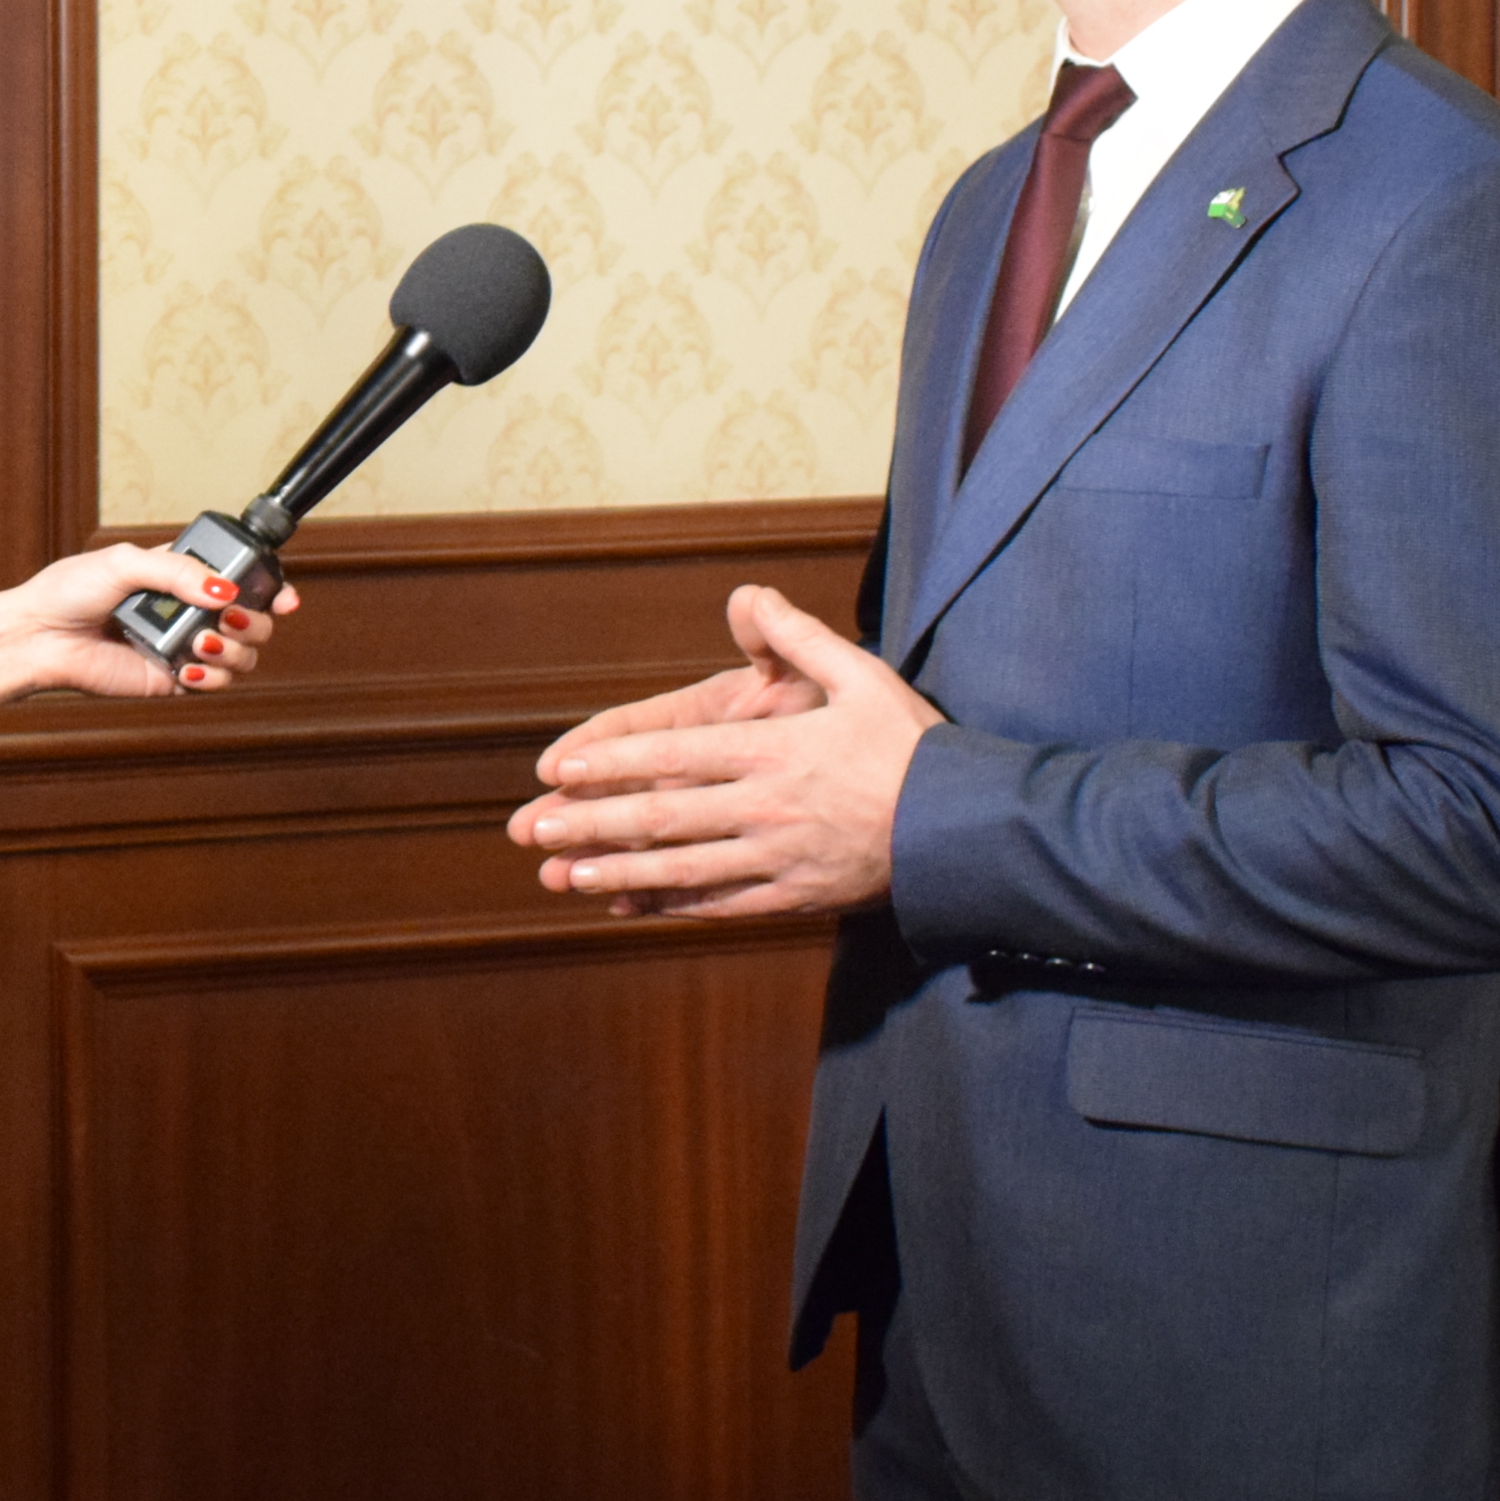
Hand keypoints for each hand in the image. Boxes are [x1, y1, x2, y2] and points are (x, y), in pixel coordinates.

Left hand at [0, 546, 297, 724]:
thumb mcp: (126, 561)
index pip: (243, 579)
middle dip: (255, 620)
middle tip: (230, 615)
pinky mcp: (171, 679)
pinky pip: (214, 683)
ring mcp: (184, 646)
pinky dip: (211, 677)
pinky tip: (187, 667)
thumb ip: (178, 570)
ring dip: (234, 649)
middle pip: (255, 619)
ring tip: (201, 641)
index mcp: (184, 574)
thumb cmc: (71, 591)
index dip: (272, 588)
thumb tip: (223, 589)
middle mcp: (190, 610)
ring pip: (243, 654)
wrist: (39, 636)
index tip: (285, 597)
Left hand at [506, 587, 943, 917]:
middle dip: (590, 822)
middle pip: (661, 818)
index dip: (610, 763)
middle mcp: (764, 808)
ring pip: (680, 869)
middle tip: (532, 829)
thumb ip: (797, 636)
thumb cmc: (913, 747)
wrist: (967, 830)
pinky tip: (629, 906)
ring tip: (562, 874)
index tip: (557, 769)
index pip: (673, 755)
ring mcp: (776, 860)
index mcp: (773, 751)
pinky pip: (718, 906)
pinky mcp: (793, 897)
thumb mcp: (861, 674)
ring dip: (616, 871)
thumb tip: (746, 595)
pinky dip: (669, 906)